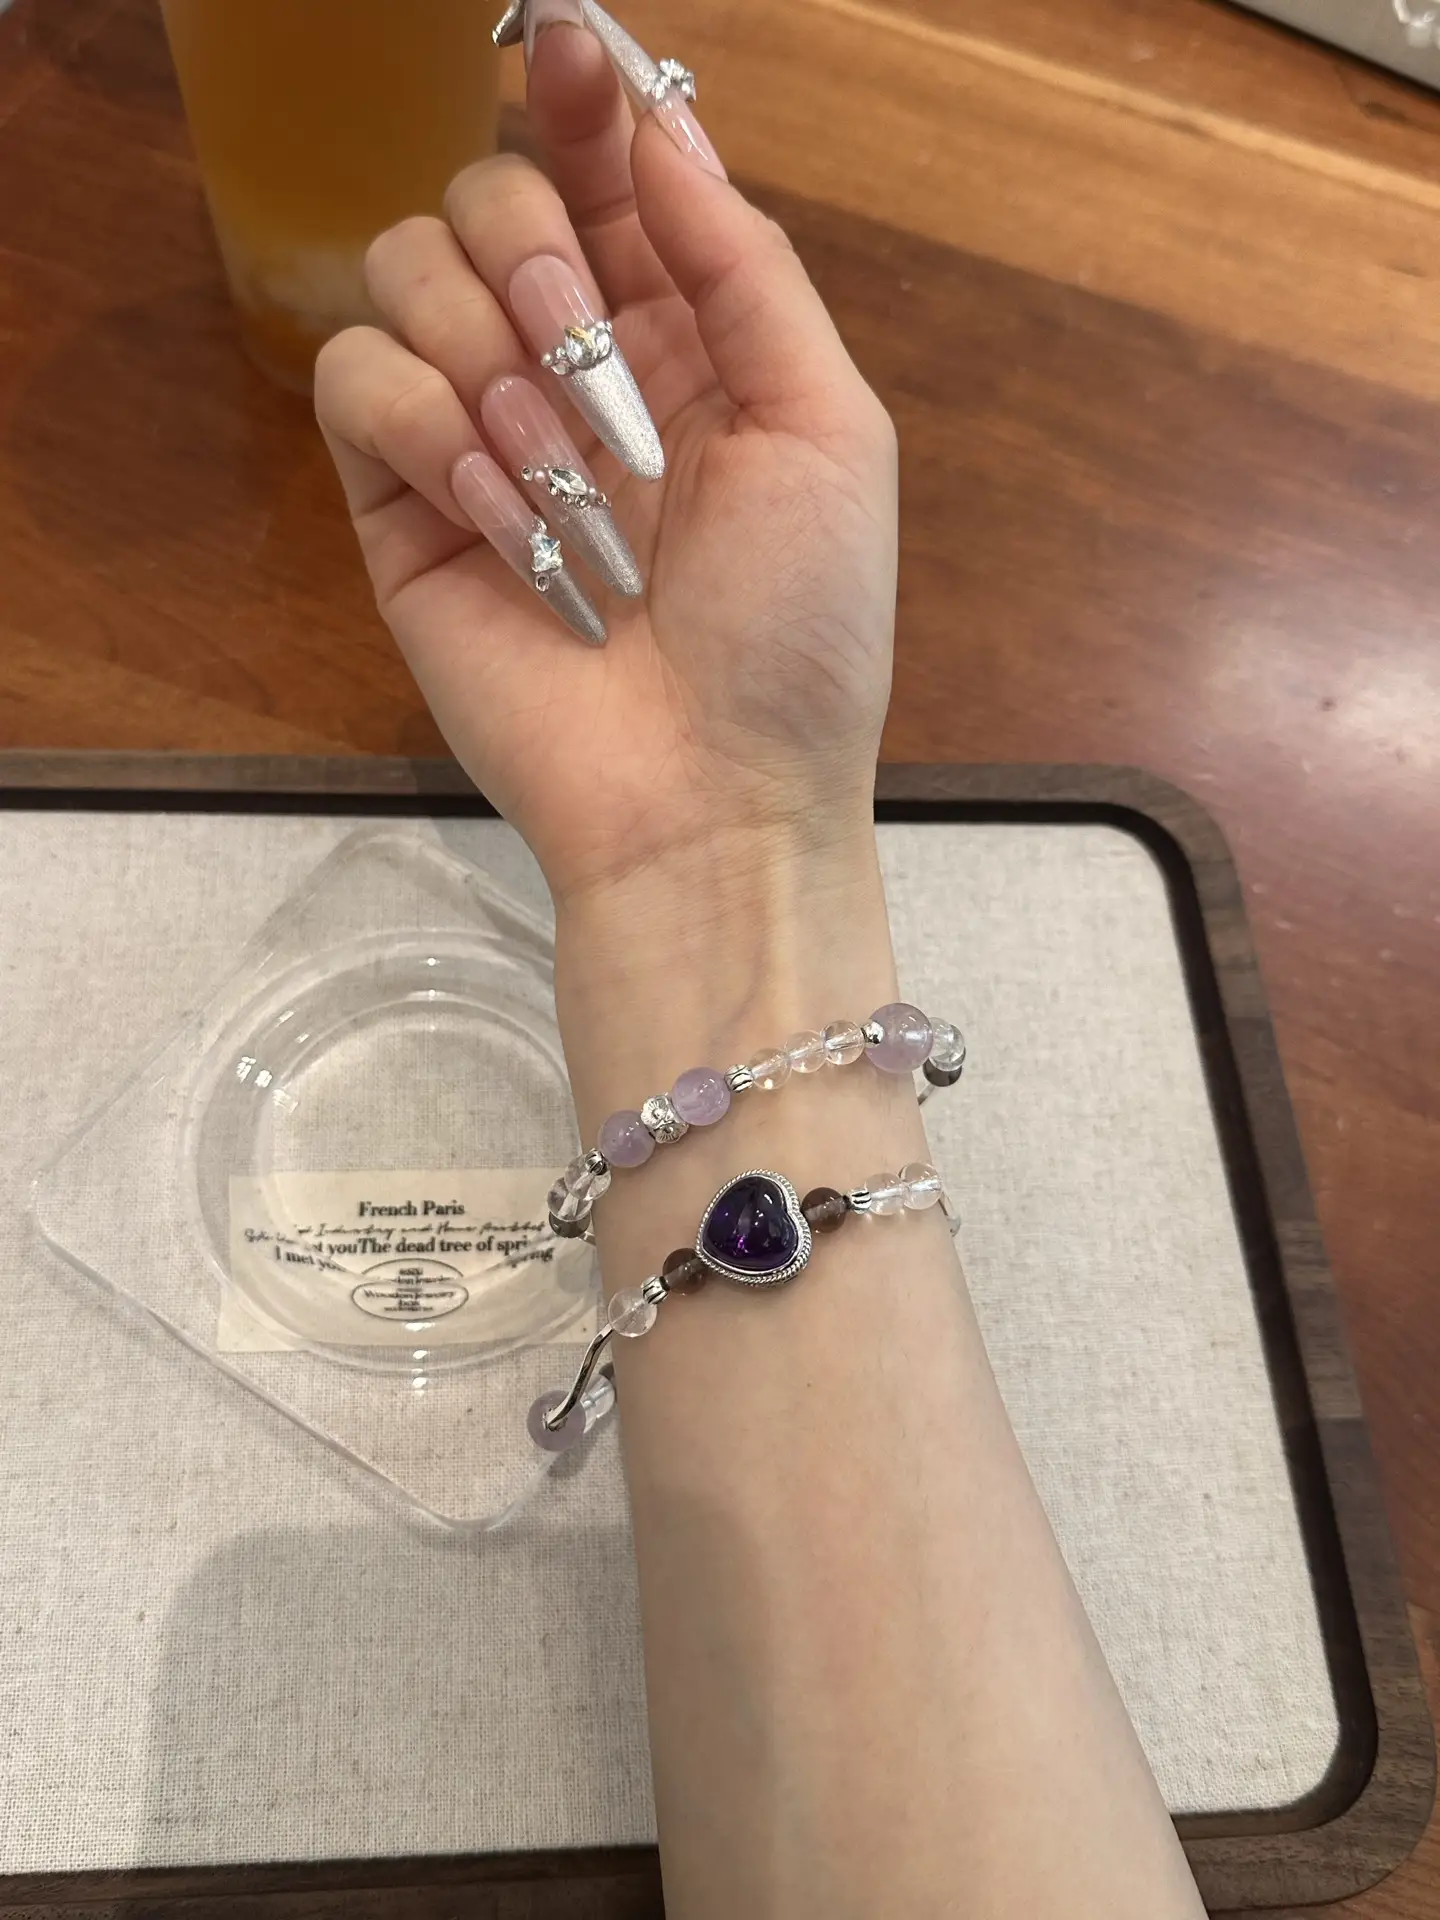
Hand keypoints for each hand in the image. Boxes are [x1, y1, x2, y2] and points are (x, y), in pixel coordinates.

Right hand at [315, 23, 897, 909]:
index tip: (571, 50)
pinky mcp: (399, 508)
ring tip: (559, 476)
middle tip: (585, 347)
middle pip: (489, 194)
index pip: (608, 171)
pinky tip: (503, 519)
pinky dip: (426, 433)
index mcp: (684, 336)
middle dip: (537, 249)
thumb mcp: (828, 430)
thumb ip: (744, 266)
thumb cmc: (798, 631)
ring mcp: (478, 435)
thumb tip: (663, 124)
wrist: (712, 797)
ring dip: (488, 358)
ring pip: (409, 272)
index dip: (584, 98)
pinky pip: (357, 383)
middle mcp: (572, 367)